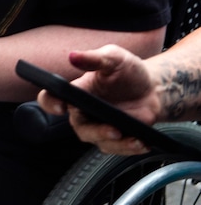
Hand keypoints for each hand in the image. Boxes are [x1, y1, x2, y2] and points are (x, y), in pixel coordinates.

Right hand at [38, 45, 160, 153]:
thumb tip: (73, 56)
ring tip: (134, 139)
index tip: (61, 106)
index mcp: (76, 92)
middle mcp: (83, 113)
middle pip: (79, 127)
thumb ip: (94, 58)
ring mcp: (98, 128)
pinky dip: (130, 147)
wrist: (153, 88)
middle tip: (113, 130)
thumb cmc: (128, 72)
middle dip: (96, 131)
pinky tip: (142, 142)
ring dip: (117, 143)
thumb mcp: (114, 58)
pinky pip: (117, 148)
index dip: (50, 103)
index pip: (51, 98)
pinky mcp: (114, 139)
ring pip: (99, 141)